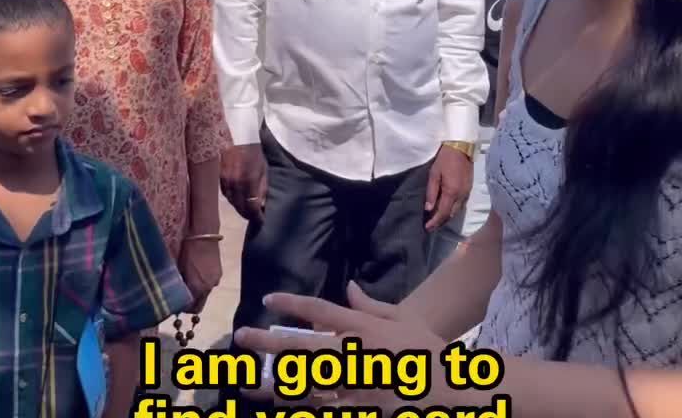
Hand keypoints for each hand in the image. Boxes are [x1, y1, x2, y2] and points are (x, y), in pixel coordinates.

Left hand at [178, 238, 221, 312]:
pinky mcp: (219, 274)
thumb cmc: (188, 249)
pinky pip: (209, 286)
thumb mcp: (179, 267)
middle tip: (181, 299)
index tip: (175, 305)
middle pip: (199, 306)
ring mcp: (215, 281)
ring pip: (204, 296)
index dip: (182, 308)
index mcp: (198, 287)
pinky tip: (197, 276)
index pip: (190, 308)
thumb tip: (174, 295)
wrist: (204, 234)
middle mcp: (208, 287)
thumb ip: (179, 285)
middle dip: (190, 305)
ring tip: (188, 284)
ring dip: (197, 295)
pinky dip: (203, 286)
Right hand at [220, 142, 267, 221]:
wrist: (238, 136)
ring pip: (232, 202)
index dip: (257, 217)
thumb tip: (261, 205)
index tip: (261, 220)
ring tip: (246, 210)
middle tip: (254, 217)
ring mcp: (226, 181)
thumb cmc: (254, 152)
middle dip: (248, 214)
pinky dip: (232, 200)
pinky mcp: (219, 178)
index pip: (252, 206)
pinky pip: (226, 195)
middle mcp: (236, 183)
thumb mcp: (264, 169)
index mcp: (249, 180)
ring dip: (239, 208)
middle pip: (240, 207)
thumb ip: (262, 188)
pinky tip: (237, 200)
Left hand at [236, 282, 444, 413]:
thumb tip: (350, 288)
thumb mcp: (403, 318)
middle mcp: (354, 354)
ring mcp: (354, 386)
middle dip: (269, 342)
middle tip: (242, 337)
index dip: (292, 303)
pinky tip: (282, 409)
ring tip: (248, 385)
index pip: (320, 310)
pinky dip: (302, 410)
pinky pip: (324, 411)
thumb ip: (371, 306)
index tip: (268, 299)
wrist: (451, 389)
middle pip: (303, 346)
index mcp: (364, 327)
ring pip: (305, 385)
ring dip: (274, 384)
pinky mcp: (359, 411)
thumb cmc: (428, 350)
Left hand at [424, 146, 472, 230]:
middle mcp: (461, 196)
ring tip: (436, 220)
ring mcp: (467, 193)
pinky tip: (445, 209)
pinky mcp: (469, 189)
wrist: (461, 147)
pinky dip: (452, 210)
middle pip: (451, 215)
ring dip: (446, 217)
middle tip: (430, 226)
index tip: (426, 228)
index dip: (434, 222)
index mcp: (452, 192)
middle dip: (440, 222)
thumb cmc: (445, 159)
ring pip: (456, 211)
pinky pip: (460, 205)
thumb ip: (431, 192)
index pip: (443, 213)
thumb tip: (428, 209)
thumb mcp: (434, 174)